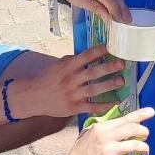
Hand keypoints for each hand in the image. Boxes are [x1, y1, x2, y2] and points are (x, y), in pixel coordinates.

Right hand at [10, 45, 127, 118]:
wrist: (33, 97)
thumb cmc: (47, 79)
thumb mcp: (58, 65)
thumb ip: (74, 60)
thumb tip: (91, 54)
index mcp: (67, 66)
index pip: (86, 56)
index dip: (99, 51)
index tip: (111, 47)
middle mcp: (71, 79)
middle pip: (93, 72)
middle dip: (108, 67)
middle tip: (121, 63)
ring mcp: (72, 94)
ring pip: (94, 89)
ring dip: (109, 85)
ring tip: (121, 81)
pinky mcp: (73, 107)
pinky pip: (91, 107)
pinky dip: (104, 105)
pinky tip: (115, 102)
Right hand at [58, 107, 154, 154]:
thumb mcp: (86, 135)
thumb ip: (100, 130)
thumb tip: (115, 126)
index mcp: (99, 127)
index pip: (123, 119)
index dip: (139, 115)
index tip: (150, 111)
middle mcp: (104, 136)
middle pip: (132, 129)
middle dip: (144, 131)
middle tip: (146, 135)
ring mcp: (108, 150)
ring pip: (134, 145)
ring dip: (144, 148)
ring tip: (145, 151)